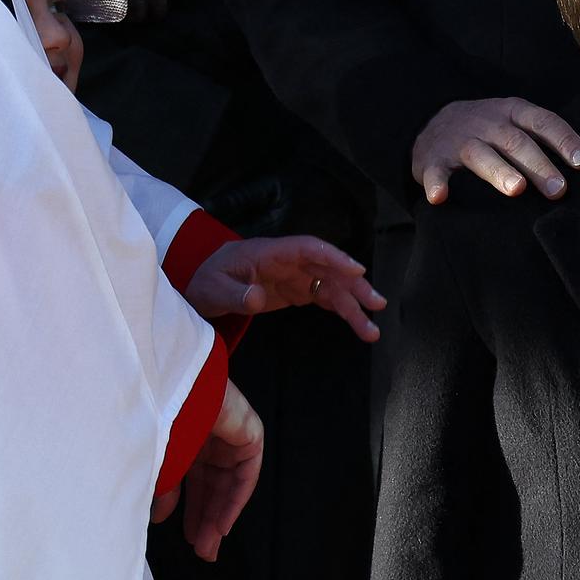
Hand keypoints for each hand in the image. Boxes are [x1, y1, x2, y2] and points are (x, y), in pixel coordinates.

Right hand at [148, 380, 261, 560]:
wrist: (177, 386)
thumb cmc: (159, 417)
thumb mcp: (158, 461)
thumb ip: (163, 489)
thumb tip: (159, 517)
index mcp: (184, 437)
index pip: (191, 480)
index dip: (189, 509)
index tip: (187, 536)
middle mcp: (207, 436)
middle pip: (211, 485)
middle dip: (206, 518)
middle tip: (202, 549)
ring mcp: (229, 434)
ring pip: (228, 483)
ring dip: (219, 515)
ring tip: (210, 545)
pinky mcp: (249, 432)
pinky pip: (246, 473)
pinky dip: (236, 499)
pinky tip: (223, 524)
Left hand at [186, 234, 383, 340]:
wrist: (202, 286)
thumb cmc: (207, 281)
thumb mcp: (213, 289)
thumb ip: (234, 294)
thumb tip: (258, 298)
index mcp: (271, 252)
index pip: (309, 248)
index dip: (334, 257)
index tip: (357, 270)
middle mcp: (290, 262)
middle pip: (329, 269)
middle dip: (355, 286)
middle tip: (377, 304)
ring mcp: (295, 276)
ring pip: (331, 287)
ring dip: (353, 306)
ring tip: (372, 331)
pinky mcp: (296, 291)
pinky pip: (324, 298)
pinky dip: (342, 310)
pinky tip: (358, 324)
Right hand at [411, 98, 579, 205]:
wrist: (431, 122)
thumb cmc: (488, 130)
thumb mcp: (515, 122)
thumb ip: (544, 138)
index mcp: (512, 112)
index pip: (543, 122)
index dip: (564, 140)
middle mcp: (487, 123)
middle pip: (516, 142)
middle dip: (538, 165)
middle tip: (558, 190)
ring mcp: (459, 140)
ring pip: (480, 154)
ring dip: (499, 171)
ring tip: (516, 189)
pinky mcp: (432, 159)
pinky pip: (435, 172)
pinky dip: (437, 184)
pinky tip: (440, 198)